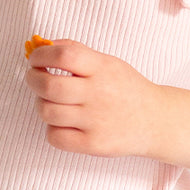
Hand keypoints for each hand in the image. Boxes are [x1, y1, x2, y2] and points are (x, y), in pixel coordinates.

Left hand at [24, 39, 163, 158]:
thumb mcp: (107, 62)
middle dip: (32, 80)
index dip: (41, 55)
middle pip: (49, 86)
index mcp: (102, 68)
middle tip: (34, 78)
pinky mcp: (94, 144)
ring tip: (52, 102)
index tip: (35, 59)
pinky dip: (53, 130)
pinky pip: (55, 137)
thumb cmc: (125, 88)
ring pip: (47, 112)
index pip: (64, 55)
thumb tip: (42, 45)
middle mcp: (99, 93)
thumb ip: (76, 51)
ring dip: (42, 105)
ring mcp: (96, 121)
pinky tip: (63, 123)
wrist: (156, 121)